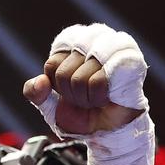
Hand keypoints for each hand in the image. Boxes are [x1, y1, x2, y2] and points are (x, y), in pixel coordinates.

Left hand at [23, 23, 147, 135]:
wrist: (109, 129)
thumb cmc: (83, 111)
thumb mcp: (49, 105)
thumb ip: (35, 92)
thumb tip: (40, 81)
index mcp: (73, 39)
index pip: (52, 65)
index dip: (58, 86)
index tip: (72, 89)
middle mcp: (95, 36)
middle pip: (64, 72)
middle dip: (72, 94)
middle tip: (86, 97)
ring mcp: (114, 45)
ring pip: (80, 78)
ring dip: (84, 97)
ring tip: (96, 98)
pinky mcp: (129, 59)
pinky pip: (97, 82)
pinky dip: (97, 97)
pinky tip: (108, 98)